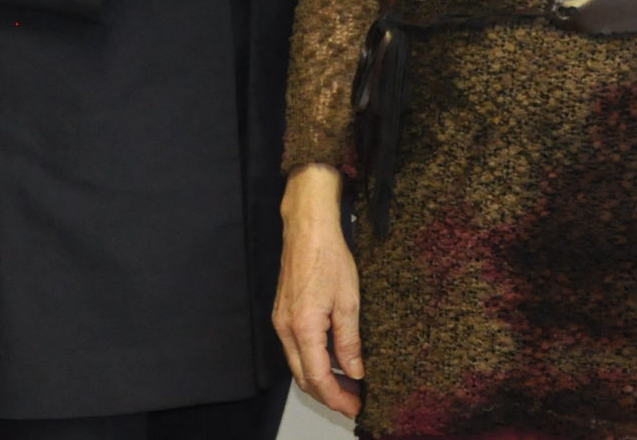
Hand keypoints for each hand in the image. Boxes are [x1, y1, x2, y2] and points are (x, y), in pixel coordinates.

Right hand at [274, 165, 362, 417]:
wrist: (307, 228)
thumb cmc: (328, 256)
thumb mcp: (348, 301)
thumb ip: (350, 341)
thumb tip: (355, 371)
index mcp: (303, 328)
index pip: (318, 378)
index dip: (337, 398)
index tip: (356, 407)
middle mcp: (285, 329)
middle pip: (304, 378)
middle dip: (329, 395)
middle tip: (355, 401)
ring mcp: (281, 322)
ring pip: (299, 365)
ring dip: (322, 379)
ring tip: (350, 384)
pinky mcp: (283, 314)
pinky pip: (297, 348)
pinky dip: (314, 361)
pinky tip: (335, 359)